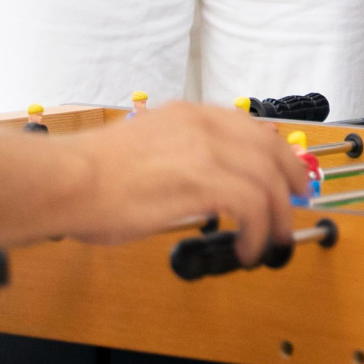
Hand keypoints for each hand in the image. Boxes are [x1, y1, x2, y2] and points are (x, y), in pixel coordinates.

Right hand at [62, 101, 301, 257]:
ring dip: (278, 215)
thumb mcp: (146, 149)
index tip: (285, 176)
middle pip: (271, 148)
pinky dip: (258, 231)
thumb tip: (196, 190)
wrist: (67, 180)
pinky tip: (247, 248)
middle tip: (296, 206)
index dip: (277, 154)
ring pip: (268, 179)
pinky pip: (253, 206)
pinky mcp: (203, 181)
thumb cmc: (90, 175)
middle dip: (291, 180)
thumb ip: (178, 159)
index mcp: (189, 115)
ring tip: (272, 239)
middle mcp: (203, 125)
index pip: (251, 128)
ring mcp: (206, 150)